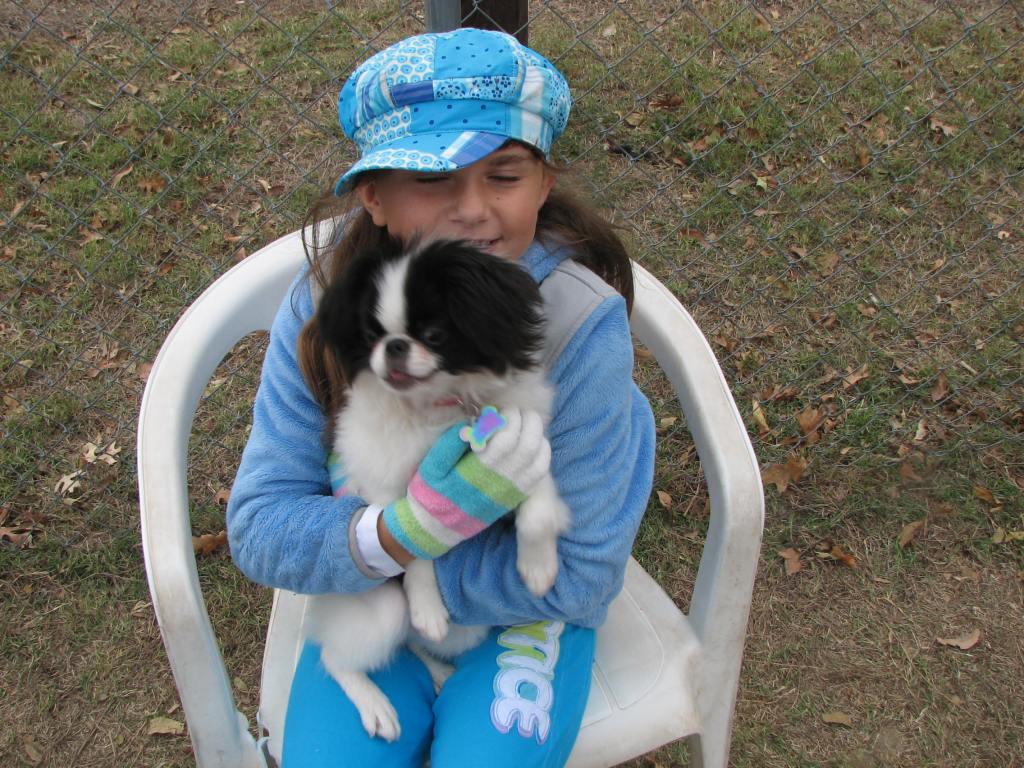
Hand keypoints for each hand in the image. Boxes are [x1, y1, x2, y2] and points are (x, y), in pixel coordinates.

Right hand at [381, 407, 550, 559]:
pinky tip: (533, 443)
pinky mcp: (517, 497)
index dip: (510, 418)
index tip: (502, 410)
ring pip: (539, 460)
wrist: (438, 527)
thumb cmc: (432, 493)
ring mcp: (511, 491)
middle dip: (528, 422)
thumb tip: (470, 423)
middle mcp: (500, 481)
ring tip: (526, 424)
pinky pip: (540, 475)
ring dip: (538, 436)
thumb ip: (450, 444)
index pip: (507, 439)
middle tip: (518, 411)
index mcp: (479, 470)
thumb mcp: (432, 467)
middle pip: (528, 446)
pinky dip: (543, 455)